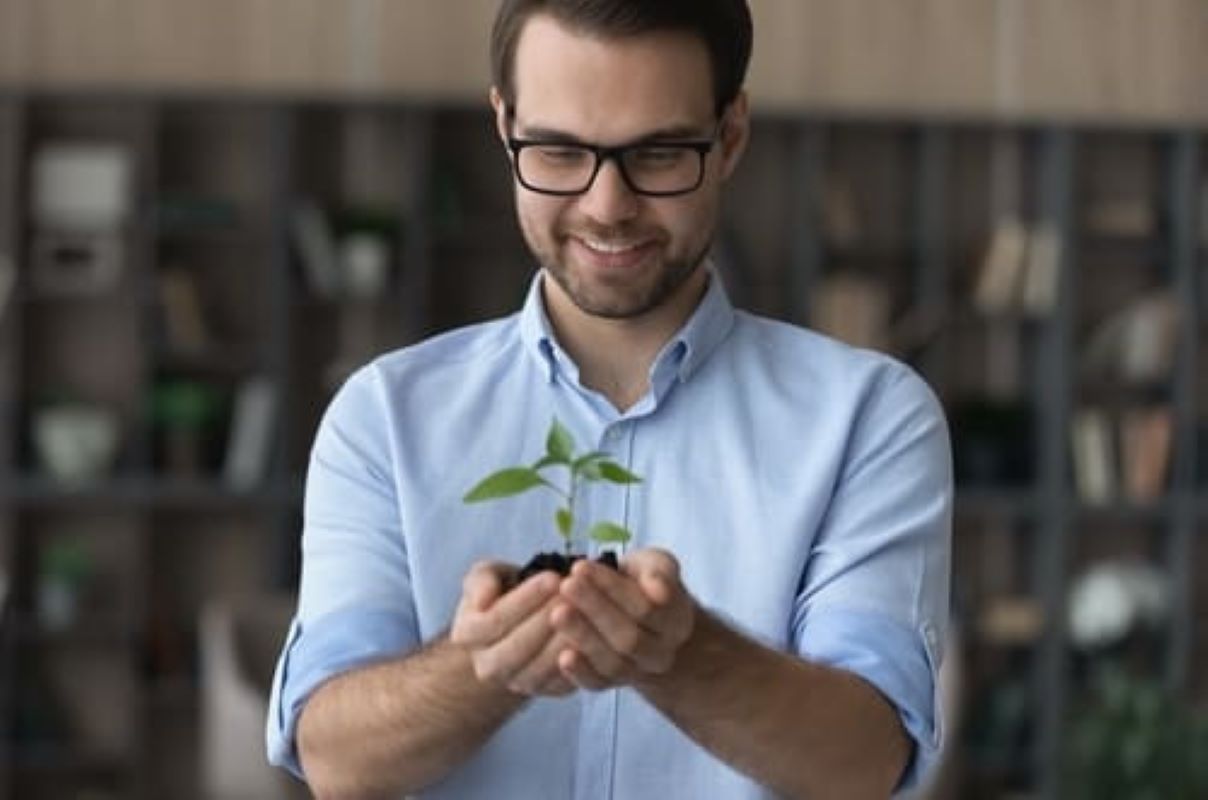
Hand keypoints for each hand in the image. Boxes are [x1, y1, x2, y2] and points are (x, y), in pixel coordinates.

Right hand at [450, 561, 574, 696]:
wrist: (522, 624)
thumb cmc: (505, 593)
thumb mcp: (487, 576)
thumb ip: (481, 581)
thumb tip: (483, 600)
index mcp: (467, 634)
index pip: (494, 620)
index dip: (526, 599)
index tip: (553, 577)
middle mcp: (487, 666)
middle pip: (516, 648)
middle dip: (546, 619)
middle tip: (572, 594)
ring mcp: (516, 682)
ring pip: (540, 668)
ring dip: (563, 640)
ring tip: (585, 611)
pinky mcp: (546, 690)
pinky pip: (561, 681)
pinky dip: (578, 660)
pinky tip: (592, 634)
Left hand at [550, 548, 695, 690]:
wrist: (639, 617)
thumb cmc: (642, 583)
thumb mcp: (656, 566)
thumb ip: (659, 572)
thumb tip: (658, 590)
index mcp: (676, 622)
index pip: (646, 608)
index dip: (612, 588)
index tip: (580, 566)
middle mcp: (661, 653)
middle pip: (630, 639)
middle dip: (594, 609)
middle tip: (567, 585)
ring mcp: (637, 672)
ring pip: (613, 663)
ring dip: (583, 637)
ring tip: (557, 612)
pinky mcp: (612, 683)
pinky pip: (598, 684)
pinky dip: (580, 672)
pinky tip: (562, 656)